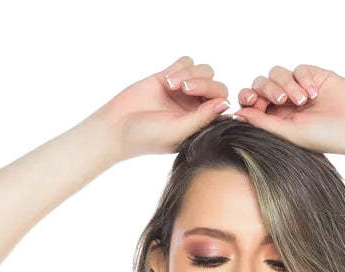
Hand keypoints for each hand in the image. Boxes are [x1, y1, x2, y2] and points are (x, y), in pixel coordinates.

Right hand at [91, 56, 229, 159]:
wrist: (117, 127)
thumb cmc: (147, 137)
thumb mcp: (177, 130)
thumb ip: (203, 118)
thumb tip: (226, 104)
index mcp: (202, 124)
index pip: (221, 102)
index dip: (213, 94)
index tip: (195, 98)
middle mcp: (196, 108)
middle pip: (214, 84)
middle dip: (200, 82)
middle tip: (181, 88)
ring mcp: (184, 92)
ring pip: (202, 70)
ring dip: (187, 73)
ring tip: (169, 84)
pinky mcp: (170, 77)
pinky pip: (187, 61)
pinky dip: (180, 66)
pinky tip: (166, 79)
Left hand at [231, 65, 344, 154]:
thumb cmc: (324, 137)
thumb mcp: (289, 132)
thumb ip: (262, 122)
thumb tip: (236, 113)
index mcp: (276, 119)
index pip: (252, 101)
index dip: (249, 98)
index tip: (253, 102)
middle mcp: (285, 103)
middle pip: (261, 84)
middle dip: (267, 89)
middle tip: (281, 101)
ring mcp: (299, 88)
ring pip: (277, 73)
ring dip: (287, 85)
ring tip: (303, 101)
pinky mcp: (313, 75)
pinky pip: (297, 68)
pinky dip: (302, 78)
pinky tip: (314, 93)